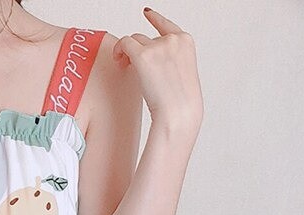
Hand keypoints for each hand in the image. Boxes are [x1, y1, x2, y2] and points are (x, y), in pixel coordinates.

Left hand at [112, 7, 202, 134]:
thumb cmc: (180, 103)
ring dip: (127, 51)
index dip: (155, 18)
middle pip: (147, 37)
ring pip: (135, 40)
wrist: (178, 111)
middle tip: (130, 65)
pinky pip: (124, 43)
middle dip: (138, 50)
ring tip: (124, 65)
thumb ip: (170, 63)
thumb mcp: (182, 76)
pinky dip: (118, 50)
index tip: (147, 13)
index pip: (167, 25)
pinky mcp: (143, 55)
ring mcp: (157, 46)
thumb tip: (152, 63)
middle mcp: (172, 39)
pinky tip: (118, 60)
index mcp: (185, 42)